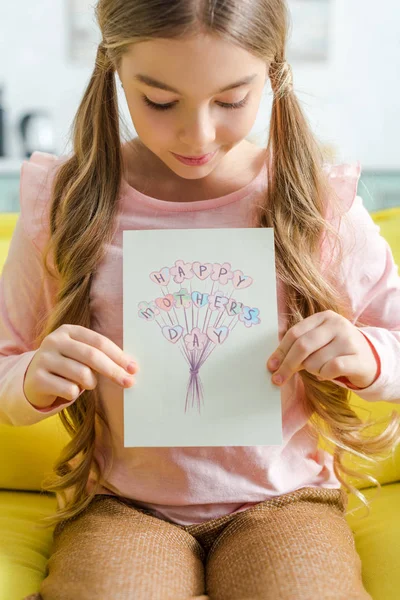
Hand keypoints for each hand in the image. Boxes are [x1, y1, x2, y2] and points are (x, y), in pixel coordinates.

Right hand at [24, 324, 138, 408]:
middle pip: (92, 356)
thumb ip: (100, 356)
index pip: (99, 342)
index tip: (133, 368)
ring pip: (82, 374)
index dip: (118, 356)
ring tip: (86, 384)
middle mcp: (54, 341)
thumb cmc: (66, 367)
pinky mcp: (37, 379)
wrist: (32, 380)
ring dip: (91, 383)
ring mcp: (43, 359)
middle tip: (128, 383)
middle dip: (113, 371)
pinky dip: (74, 394)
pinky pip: (69, 390)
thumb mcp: (80, 354)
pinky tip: (66, 390)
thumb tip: (130, 367)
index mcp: (68, 331)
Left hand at [266, 310, 377, 388]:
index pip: (295, 333)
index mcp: (324, 317)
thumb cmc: (337, 350)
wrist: (371, 359)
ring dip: (311, 370)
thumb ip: (299, 346)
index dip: (280, 351)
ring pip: (315, 361)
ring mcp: (349, 340)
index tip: (271, 366)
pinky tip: (327, 374)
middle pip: (302, 345)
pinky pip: (330, 369)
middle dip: (287, 365)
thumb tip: (274, 363)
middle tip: (278, 379)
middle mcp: (337, 324)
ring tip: (320, 369)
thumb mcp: (319, 341)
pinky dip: (323, 375)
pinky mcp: (358, 358)